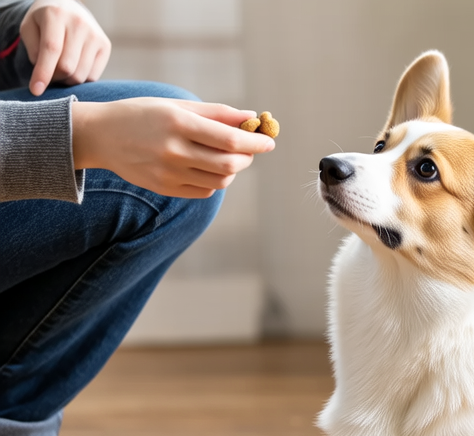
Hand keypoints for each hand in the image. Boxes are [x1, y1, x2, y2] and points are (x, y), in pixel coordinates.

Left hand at [20, 0, 110, 95]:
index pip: (51, 49)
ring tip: (60, 70)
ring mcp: (95, 35)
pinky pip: (92, 76)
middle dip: (55, 78)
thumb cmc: (45, 21)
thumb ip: (33, 51)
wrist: (68, 7)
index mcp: (56, 15)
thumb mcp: (29, 28)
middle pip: (67, 67)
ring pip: (81, 75)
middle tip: (48, 75)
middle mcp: (79, 24)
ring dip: (67, 80)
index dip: (43, 73)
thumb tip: (46, 76)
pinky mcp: (105, 45)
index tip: (36, 90)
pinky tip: (74, 67)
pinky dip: (80, 78)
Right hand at [71, 98, 275, 197]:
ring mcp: (168, 173)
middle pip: (229, 164)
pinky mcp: (165, 189)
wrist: (102, 136)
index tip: (269, 141)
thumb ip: (217, 113)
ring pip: (221, 180)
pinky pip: (205, 190)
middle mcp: (174, 151)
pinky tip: (207, 167)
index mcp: (179, 124)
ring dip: (233, 169)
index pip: (230, 140)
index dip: (256, 142)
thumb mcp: (179, 105)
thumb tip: (253, 118)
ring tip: (226, 156)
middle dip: (248, 158)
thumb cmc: (145, 114)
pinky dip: (216, 180)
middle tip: (250, 149)